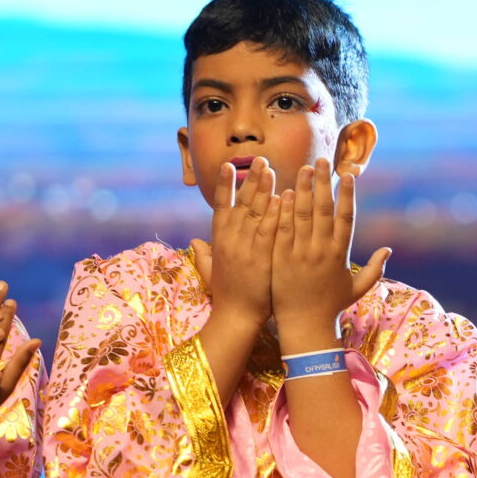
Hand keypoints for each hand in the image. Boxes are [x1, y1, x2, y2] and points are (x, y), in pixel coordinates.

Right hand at [186, 158, 279, 340]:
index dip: (224, 185)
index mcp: (219, 241)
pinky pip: (269, 230)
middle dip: (249, 179)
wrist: (236, 318)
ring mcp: (245, 248)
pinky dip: (275, 213)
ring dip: (263, 189)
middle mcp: (230, 240)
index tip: (227, 165)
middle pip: (240, 203)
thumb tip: (195, 242)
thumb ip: (203, 255)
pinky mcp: (261, 258)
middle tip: (259, 159)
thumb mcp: (210, 271)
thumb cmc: (227, 296)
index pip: (220, 206)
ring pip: (255, 212)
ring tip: (270, 168)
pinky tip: (281, 196)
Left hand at [271, 160, 392, 350]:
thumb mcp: (357, 288)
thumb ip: (375, 269)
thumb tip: (389, 250)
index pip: (346, 218)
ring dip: (304, 189)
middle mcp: (321, 250)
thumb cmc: (331, 307)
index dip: (347, 195)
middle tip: (322, 161)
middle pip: (324, 209)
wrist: (304, 326)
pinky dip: (284, 211)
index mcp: (340, 254)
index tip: (347, 175)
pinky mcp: (280, 259)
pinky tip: (285, 193)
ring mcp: (300, 254)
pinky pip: (282, 230)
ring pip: (302, 215)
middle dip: (323, 183)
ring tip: (303, 168)